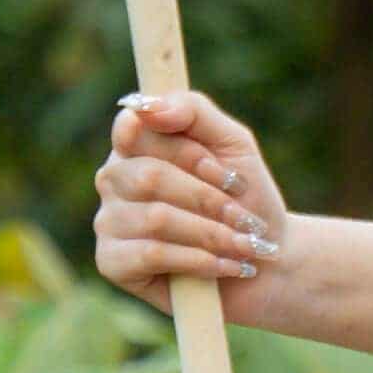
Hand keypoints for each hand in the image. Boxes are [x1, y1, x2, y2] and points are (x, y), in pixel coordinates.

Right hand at [94, 89, 291, 305]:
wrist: (264, 259)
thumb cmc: (244, 195)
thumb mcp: (232, 142)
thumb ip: (193, 110)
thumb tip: (145, 106)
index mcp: (134, 145)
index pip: (132, 128)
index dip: (187, 152)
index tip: (230, 176)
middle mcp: (114, 179)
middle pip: (149, 177)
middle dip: (207, 199)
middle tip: (244, 218)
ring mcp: (108, 221)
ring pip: (155, 218)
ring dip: (211, 233)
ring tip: (243, 244)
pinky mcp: (111, 262)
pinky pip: (150, 254)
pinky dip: (198, 260)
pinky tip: (226, 265)